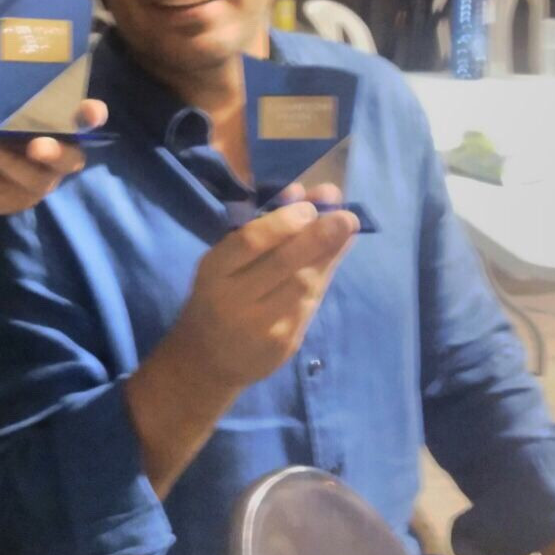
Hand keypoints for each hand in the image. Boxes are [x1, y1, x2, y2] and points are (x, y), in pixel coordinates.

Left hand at [0, 89, 108, 215]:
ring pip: (32, 179)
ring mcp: (39, 183)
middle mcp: (57, 157)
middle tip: (36, 146)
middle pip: (70, 159)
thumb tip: (8, 99)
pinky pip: (1, 191)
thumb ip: (1, 100)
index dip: (92, 116)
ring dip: (6, 161)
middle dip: (56, 153)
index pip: (86, 120)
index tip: (92, 112)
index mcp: (58, 125)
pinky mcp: (15, 202)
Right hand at [167, 192, 356, 392]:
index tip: (309, 207)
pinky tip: (332, 260)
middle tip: (347, 216)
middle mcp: (234, 299)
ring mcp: (261, 326)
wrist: (207, 359)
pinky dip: (323, 278)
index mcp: (213, 271)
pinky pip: (309, 305)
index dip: (283, 222)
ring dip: (329, 255)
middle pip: (284, 264)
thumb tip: (302, 194)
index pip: (250, 242)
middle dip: (320, 237)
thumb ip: (259, 227)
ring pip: (303, 286)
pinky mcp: (283, 344)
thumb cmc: (216, 296)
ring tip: (347, 230)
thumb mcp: (223, 261)